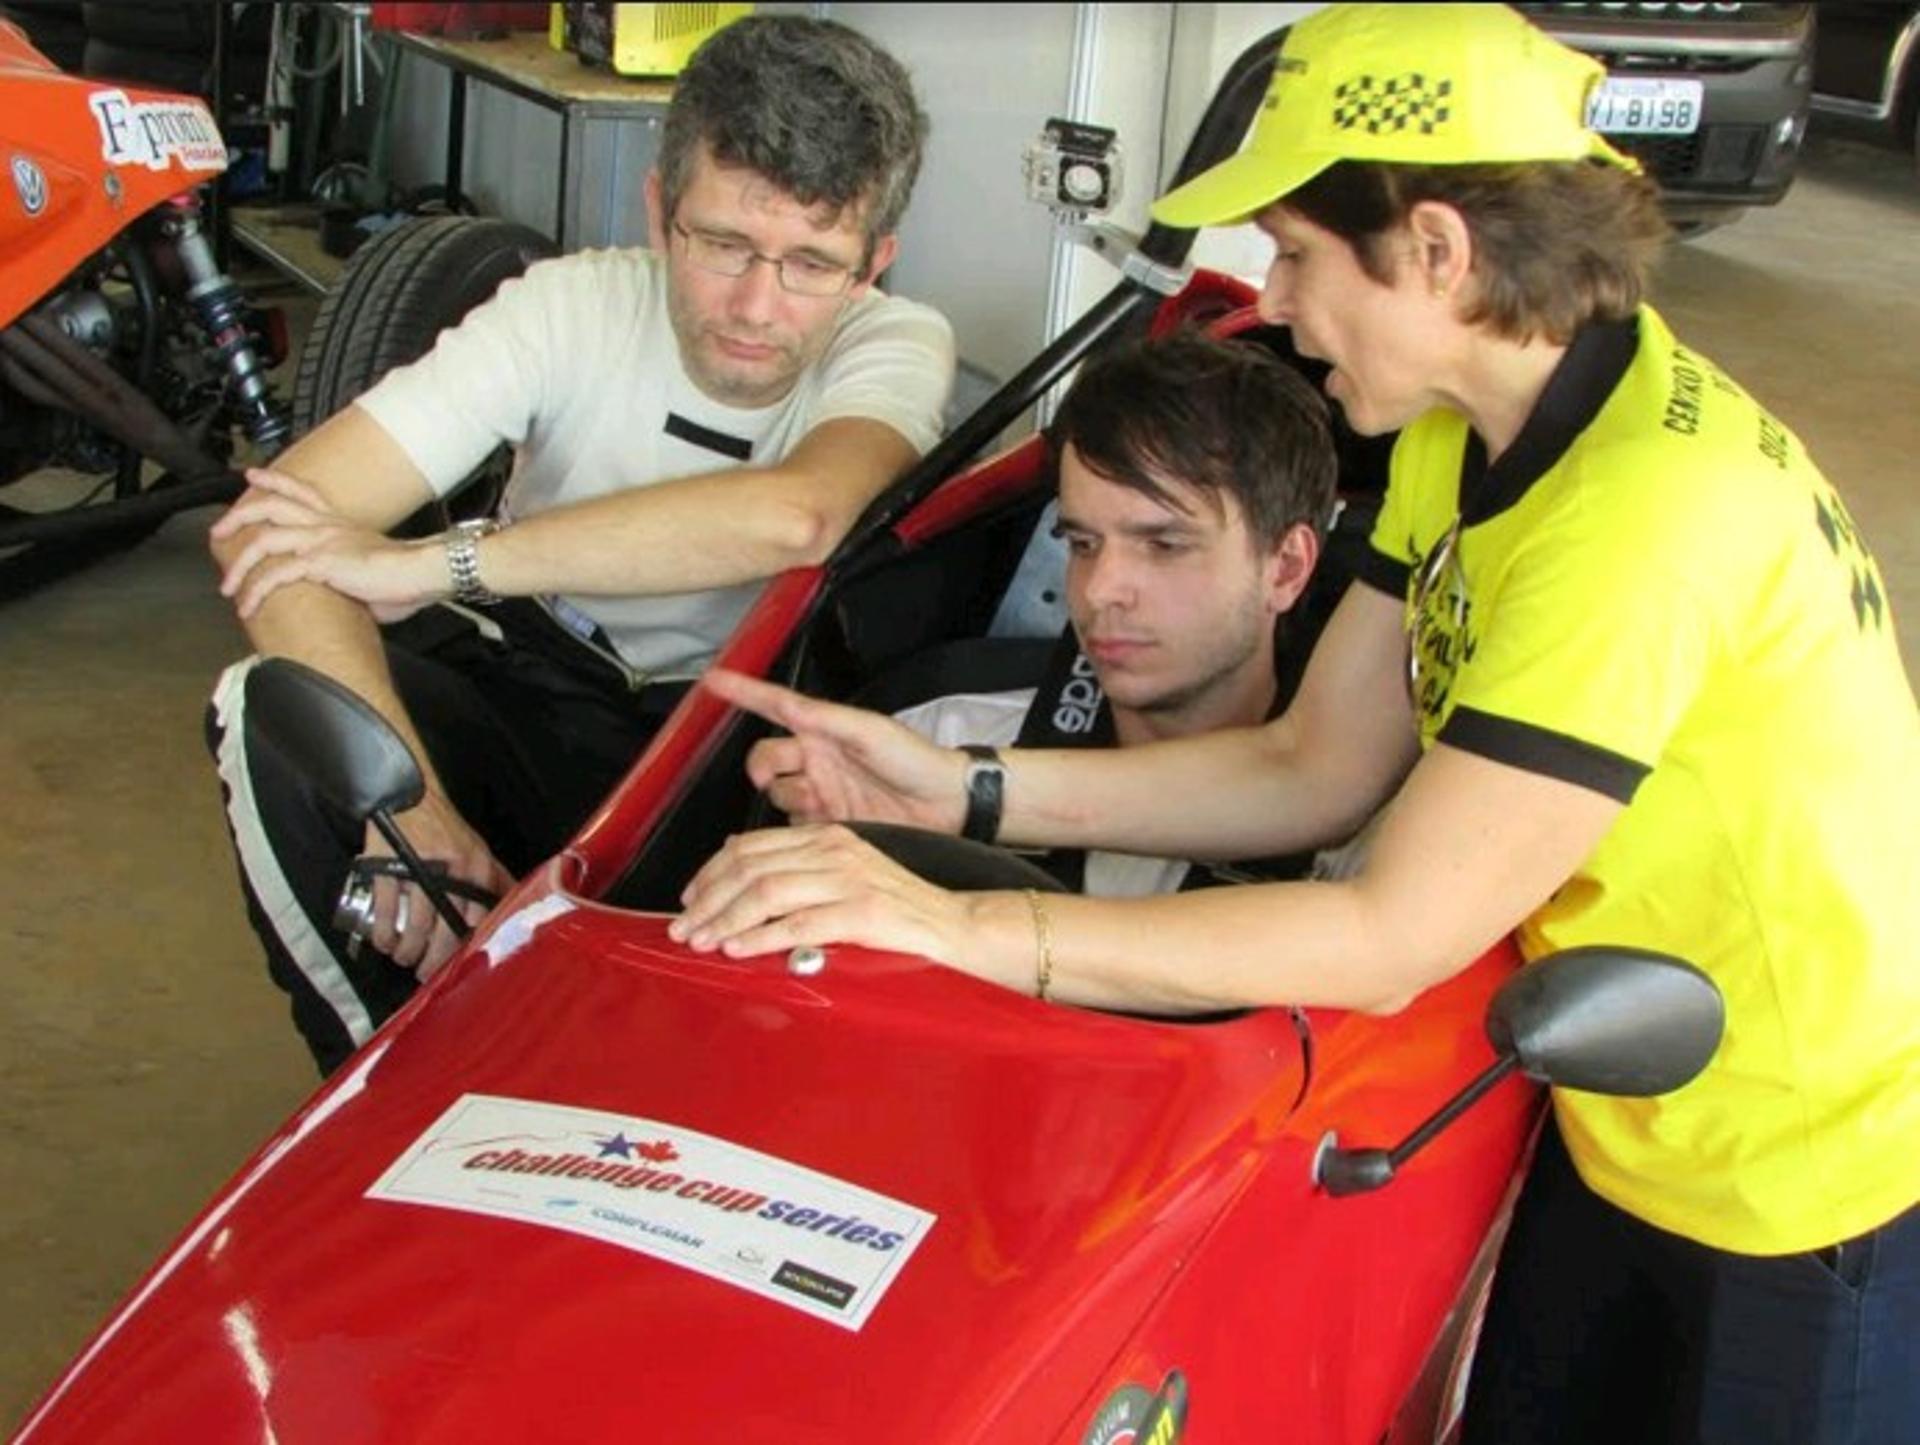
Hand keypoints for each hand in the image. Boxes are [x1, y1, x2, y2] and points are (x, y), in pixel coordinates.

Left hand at [211, 467, 442, 620]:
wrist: (424, 572)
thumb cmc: (407, 576)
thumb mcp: (371, 570)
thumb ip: (352, 577)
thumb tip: (352, 596)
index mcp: (339, 523)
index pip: (301, 491)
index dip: (274, 481)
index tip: (253, 476)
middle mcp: (326, 526)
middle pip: (271, 506)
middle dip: (238, 517)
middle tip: (218, 530)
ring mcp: (321, 542)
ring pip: (264, 541)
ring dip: (239, 565)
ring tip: (228, 585)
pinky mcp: (321, 563)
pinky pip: (276, 575)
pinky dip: (256, 590)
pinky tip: (248, 605)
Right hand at [358, 792, 514, 979]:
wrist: (410, 794)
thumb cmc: (446, 827)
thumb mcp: (477, 848)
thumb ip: (494, 877)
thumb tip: (516, 901)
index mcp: (476, 866)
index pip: (477, 916)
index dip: (465, 946)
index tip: (457, 965)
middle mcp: (451, 868)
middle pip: (445, 928)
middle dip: (433, 959)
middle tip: (424, 973)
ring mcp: (417, 867)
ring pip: (416, 924)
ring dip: (407, 950)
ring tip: (403, 957)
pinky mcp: (387, 866)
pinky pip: (386, 908)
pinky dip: (384, 932)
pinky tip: (384, 942)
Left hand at [670, 823, 975, 964]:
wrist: (954, 927)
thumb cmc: (899, 909)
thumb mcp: (846, 874)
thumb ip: (799, 868)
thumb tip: (740, 865)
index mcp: (828, 837)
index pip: (752, 846)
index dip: (711, 873)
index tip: (689, 899)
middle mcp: (835, 851)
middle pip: (751, 867)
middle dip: (708, 899)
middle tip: (683, 927)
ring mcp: (848, 879)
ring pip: (766, 892)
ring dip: (725, 919)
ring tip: (702, 941)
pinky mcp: (862, 912)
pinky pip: (797, 923)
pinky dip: (760, 937)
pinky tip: (738, 949)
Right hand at [704, 668, 967, 830]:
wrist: (944, 804)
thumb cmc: (914, 758)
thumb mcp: (870, 731)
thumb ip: (828, 720)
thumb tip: (793, 708)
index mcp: (824, 728)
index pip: (775, 705)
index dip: (743, 692)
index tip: (712, 680)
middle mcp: (817, 758)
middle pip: (765, 759)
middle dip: (762, 768)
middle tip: (770, 778)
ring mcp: (822, 791)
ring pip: (777, 795)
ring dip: (788, 799)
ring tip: (819, 802)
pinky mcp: (829, 823)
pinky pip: (794, 827)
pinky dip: (798, 828)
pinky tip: (820, 825)